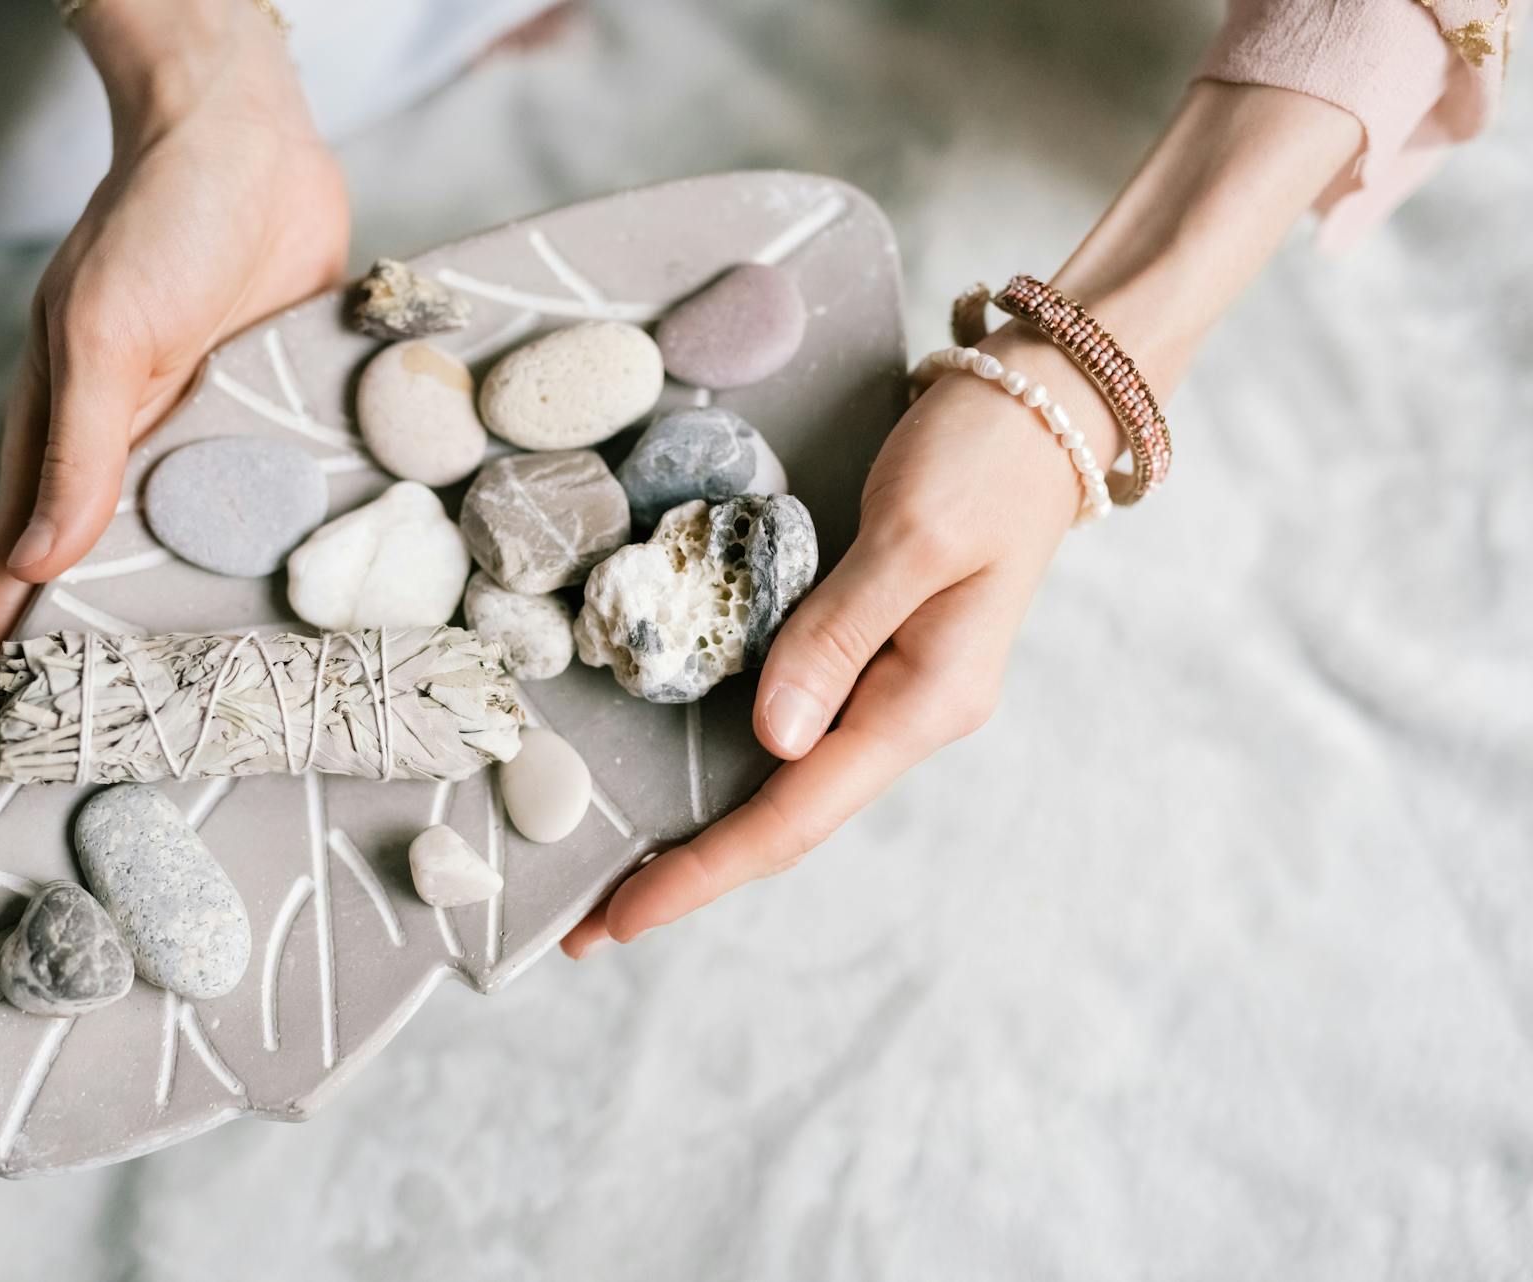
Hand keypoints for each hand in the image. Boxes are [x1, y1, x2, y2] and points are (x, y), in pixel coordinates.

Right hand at [0, 0, 348, 701]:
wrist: (253, 151)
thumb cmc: (157, 225)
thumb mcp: (105, 335)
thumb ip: (77, 450)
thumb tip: (40, 565)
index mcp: (58, 454)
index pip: (11, 586)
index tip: (1, 764)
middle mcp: (127, 473)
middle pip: (103, 603)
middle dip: (106, 686)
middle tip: (134, 780)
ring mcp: (201, 463)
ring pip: (190, 578)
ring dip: (199, 647)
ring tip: (231, 738)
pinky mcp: (269, 441)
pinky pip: (268, 526)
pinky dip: (276, 582)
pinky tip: (315, 641)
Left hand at [560, 79, 1361, 957]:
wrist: (1042, 405)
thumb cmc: (985, 459)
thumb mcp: (912, 535)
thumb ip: (838, 634)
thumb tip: (773, 738)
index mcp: (925, 702)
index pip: (796, 813)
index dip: (705, 868)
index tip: (624, 913)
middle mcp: (908, 715)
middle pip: (784, 820)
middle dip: (688, 874)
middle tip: (586, 929)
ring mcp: (892, 691)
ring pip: (785, 789)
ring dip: (703, 838)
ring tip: (617, 878)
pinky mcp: (872, 657)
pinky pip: (792, 736)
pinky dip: (730, 777)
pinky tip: (686, 798)